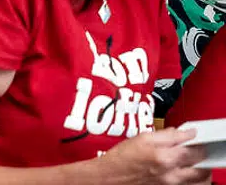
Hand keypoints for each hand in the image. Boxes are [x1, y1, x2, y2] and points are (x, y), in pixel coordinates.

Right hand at [93, 127, 207, 184]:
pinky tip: (184, 169)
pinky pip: (189, 184)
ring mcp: (172, 184)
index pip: (192, 147)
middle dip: (200, 153)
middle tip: (194, 146)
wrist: (110, 177)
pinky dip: (192, 177)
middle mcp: (171, 174)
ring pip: (199, 178)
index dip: (194, 138)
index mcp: (164, 158)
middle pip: (200, 164)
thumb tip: (180, 131)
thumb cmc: (120, 159)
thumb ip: (164, 135)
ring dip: (199, 167)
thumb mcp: (141, 138)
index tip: (192, 133)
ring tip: (191, 159)